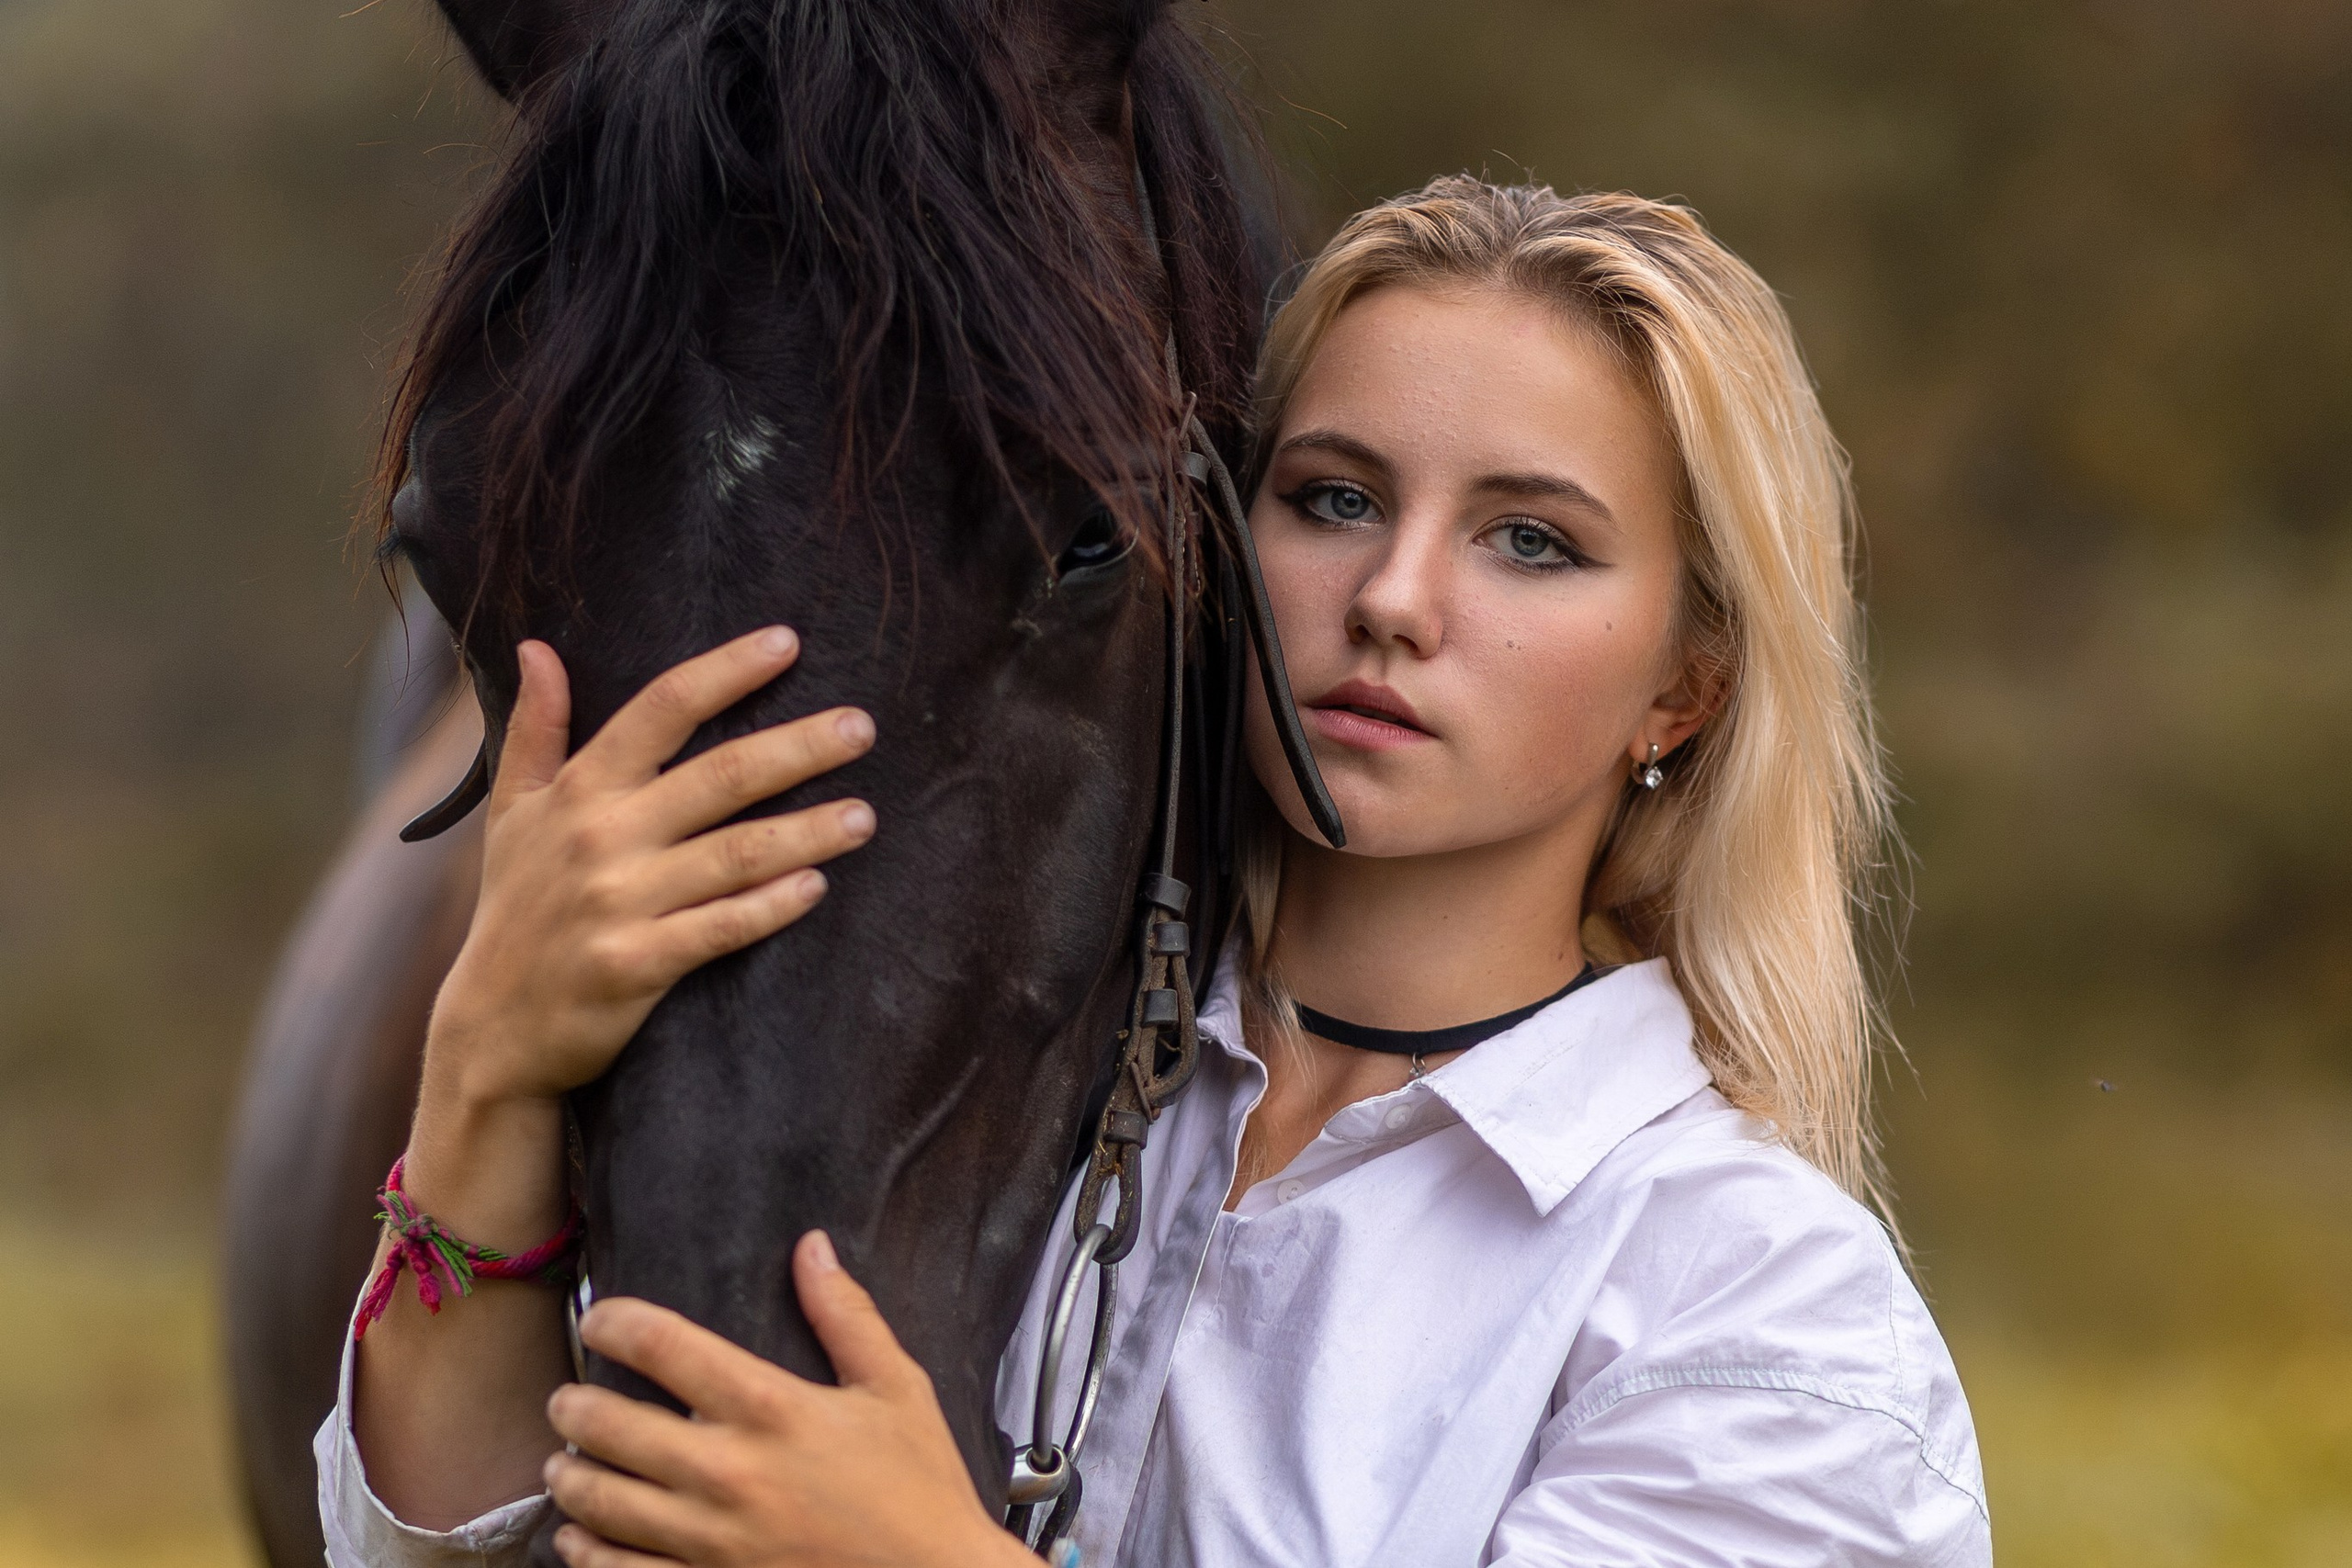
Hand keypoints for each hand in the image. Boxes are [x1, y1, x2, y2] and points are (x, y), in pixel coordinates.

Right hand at [430, 627, 876, 1110]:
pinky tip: (817, 887)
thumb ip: (534, 729)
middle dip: (798, 748)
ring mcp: (620, 902)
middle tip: (862, 728)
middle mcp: (603, 837)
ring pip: (736, 854)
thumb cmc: (515, 910)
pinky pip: (719, 928)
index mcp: (580, 791)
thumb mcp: (512, 813)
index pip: (662, 709)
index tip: (788, 643)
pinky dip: (770, 907)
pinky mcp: (637, 964)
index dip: (727, 671)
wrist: (492, 1028)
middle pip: (721, 775)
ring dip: (808, 832)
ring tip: (865, 816)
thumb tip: (536, 648)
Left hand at [542, 1234, 1031, 1567]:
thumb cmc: (920, 1491)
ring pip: (603, 1503)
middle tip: (568, 1399)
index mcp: (772, 1410)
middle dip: (576, 1406)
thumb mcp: (897, 1387)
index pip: (666, 1347)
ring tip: (563, 1463)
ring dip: (570, 1477)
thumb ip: (847, 1315)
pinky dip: (586, 1553)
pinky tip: (578, 1538)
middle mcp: (730, 1472)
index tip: (602, 1318)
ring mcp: (712, 1540)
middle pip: (613, 1426)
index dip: (617, 1322)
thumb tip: (813, 1250)